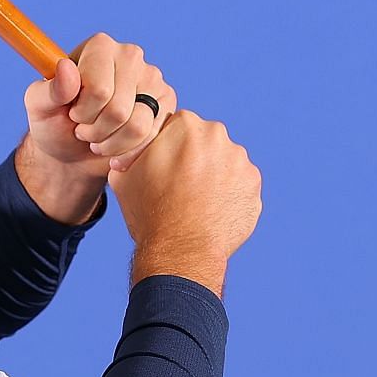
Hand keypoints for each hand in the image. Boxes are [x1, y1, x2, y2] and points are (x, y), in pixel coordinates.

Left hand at [23, 33, 177, 174]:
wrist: (72, 151)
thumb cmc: (54, 122)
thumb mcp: (39, 107)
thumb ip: (48, 90)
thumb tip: (66, 68)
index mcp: (99, 46)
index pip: (98, 90)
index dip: (81, 113)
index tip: (72, 112)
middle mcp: (130, 55)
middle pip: (118, 109)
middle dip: (95, 131)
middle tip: (83, 128)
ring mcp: (152, 79)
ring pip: (138, 126)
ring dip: (111, 143)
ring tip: (98, 138)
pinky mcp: (166, 104)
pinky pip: (152, 137)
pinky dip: (129, 152)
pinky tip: (115, 151)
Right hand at [109, 109, 261, 292]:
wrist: (182, 251)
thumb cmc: (150, 213)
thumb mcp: (123, 176)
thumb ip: (129, 154)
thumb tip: (124, 152)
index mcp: (186, 125)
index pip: (176, 127)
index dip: (166, 148)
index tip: (162, 168)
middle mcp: (218, 136)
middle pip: (203, 141)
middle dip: (193, 158)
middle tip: (179, 185)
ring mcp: (240, 160)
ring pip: (223, 161)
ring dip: (213, 175)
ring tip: (196, 201)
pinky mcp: (254, 184)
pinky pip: (239, 183)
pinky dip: (228, 193)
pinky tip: (211, 210)